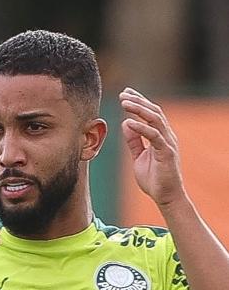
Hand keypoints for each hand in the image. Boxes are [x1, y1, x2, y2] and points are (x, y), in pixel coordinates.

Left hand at [119, 88, 185, 206]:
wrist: (166, 197)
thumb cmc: (154, 178)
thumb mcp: (139, 156)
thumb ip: (134, 141)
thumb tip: (126, 123)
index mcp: (160, 135)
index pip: (151, 113)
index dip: (139, 101)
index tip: (125, 93)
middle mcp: (166, 136)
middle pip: (154, 111)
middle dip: (138, 101)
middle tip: (122, 94)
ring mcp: (168, 143)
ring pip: (155, 119)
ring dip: (139, 109)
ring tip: (124, 102)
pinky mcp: (167, 152)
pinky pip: (154, 136)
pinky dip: (141, 128)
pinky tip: (129, 122)